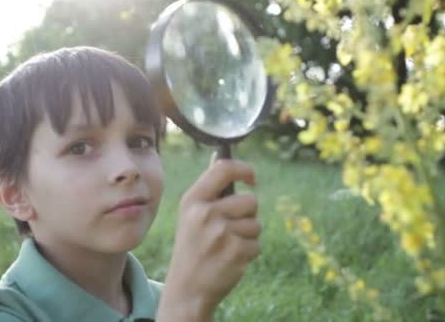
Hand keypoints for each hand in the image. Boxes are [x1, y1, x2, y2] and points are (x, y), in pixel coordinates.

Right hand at [157, 158, 260, 320]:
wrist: (187, 288)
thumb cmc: (192, 246)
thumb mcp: (189, 214)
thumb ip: (208, 188)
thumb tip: (220, 157)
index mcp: (193, 200)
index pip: (224, 169)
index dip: (244, 169)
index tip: (252, 179)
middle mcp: (206, 213)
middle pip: (250, 200)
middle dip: (248, 214)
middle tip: (230, 229)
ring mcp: (221, 233)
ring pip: (256, 224)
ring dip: (248, 236)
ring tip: (227, 246)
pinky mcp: (236, 252)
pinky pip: (257, 244)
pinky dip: (249, 253)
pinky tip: (230, 259)